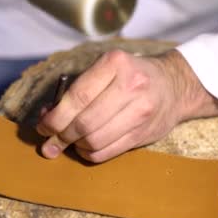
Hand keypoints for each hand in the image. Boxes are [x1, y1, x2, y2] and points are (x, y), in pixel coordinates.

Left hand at [36, 49, 217, 162]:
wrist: (174, 86)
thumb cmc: (129, 76)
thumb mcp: (106, 69)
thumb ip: (76, 89)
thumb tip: (45, 117)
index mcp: (115, 64)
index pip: (77, 96)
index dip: (55, 116)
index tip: (43, 127)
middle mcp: (131, 86)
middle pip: (85, 122)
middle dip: (62, 135)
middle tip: (51, 141)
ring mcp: (140, 111)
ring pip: (95, 140)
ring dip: (75, 146)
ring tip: (69, 142)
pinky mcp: (144, 133)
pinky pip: (107, 152)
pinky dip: (89, 153)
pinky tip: (85, 147)